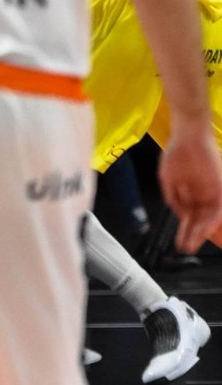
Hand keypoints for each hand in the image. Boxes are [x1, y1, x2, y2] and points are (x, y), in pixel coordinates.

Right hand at [159, 125, 221, 252]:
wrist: (187, 135)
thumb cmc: (177, 152)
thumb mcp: (168, 179)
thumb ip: (173, 198)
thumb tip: (177, 213)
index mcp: (191, 194)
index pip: (191, 218)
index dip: (187, 232)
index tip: (182, 243)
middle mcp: (202, 196)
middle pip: (201, 222)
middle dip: (194, 237)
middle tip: (187, 249)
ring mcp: (212, 193)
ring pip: (210, 219)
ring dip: (202, 233)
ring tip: (191, 245)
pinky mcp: (220, 189)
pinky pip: (218, 210)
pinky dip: (212, 222)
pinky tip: (204, 231)